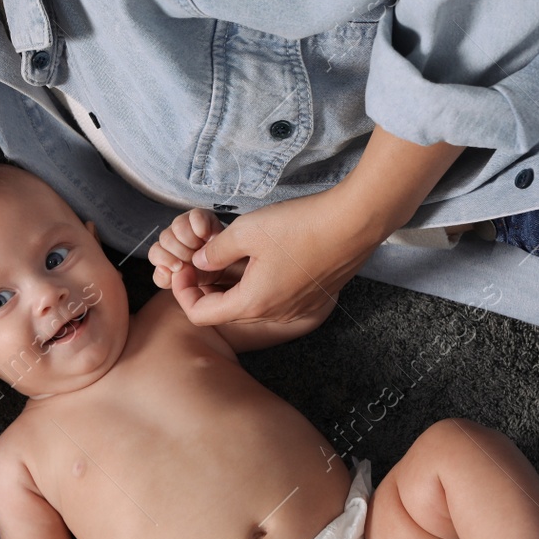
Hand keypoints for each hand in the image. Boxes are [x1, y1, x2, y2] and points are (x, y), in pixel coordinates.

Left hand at [162, 184, 378, 326]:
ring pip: (251, 306)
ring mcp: (295, 310)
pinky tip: (262, 258)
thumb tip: (200, 261)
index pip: (200, 315)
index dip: (184, 292)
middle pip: (225, 313)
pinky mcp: (311, 301)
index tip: (185, 268)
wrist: (354, 222)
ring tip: (231, 255)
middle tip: (203, 260)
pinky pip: (275, 300)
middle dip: (208, 289)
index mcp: (252, 304)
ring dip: (234, 287)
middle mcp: (274, 315)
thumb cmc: (301, 226)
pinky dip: (259, 286)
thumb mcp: (245, 231)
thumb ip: (215, 250)